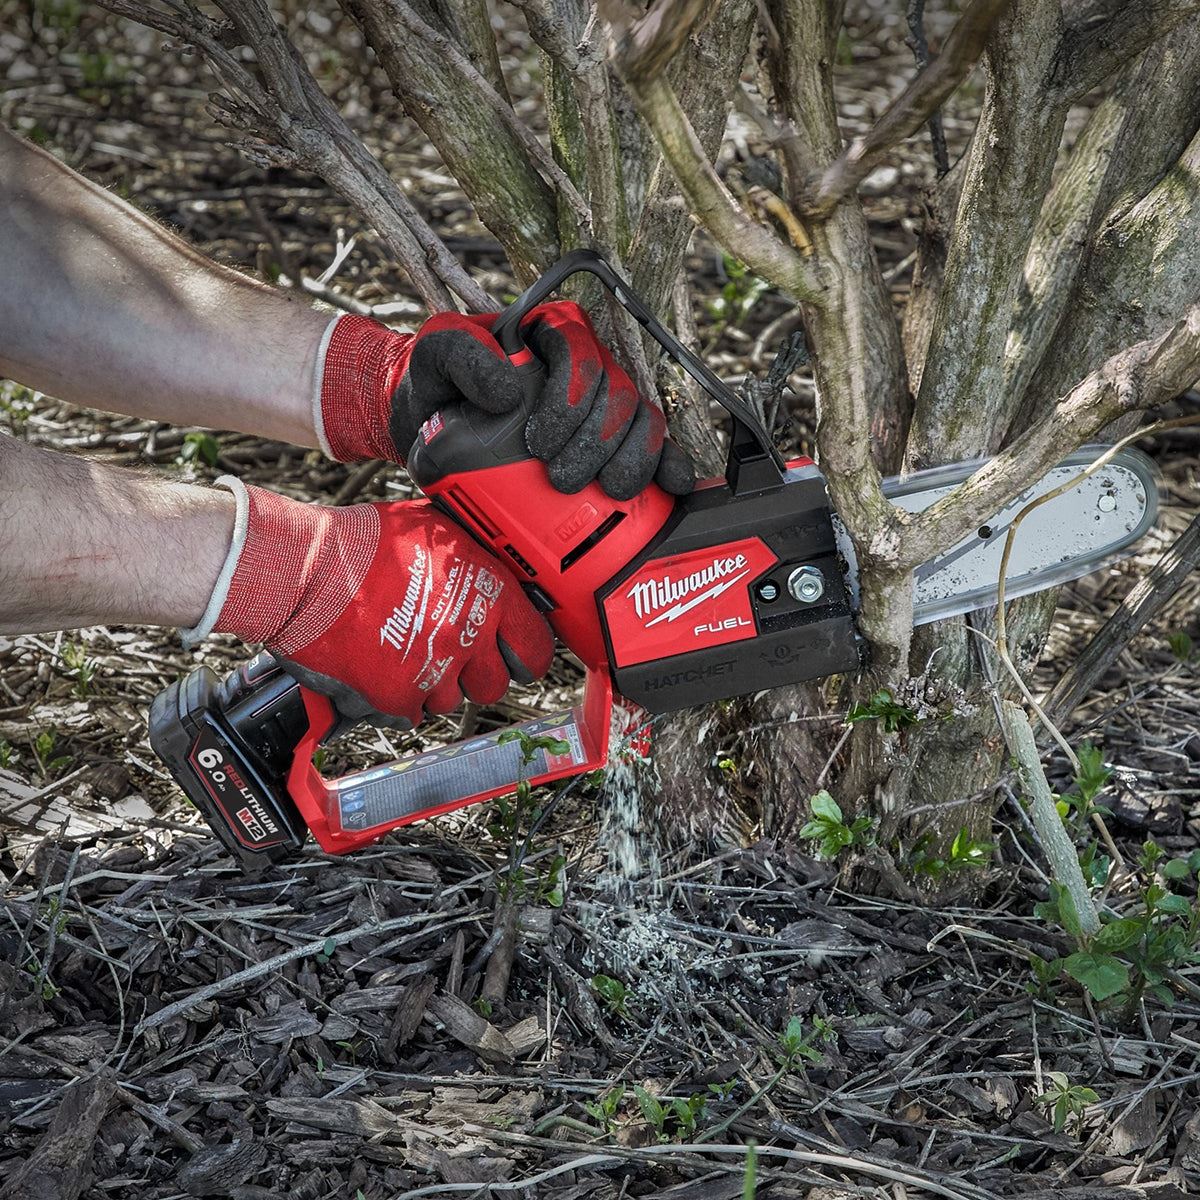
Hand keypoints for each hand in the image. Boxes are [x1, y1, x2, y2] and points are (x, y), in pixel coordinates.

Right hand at [193, 482, 554, 728]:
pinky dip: (396, 698)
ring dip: (432, 684)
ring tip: (403, 650)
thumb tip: (496, 569)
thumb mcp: (437, 529)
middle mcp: (468, 635)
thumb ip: (474, 559)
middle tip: (450, 654)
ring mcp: (434, 670)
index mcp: (488, 592)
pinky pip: (411, 713)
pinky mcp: (397, 697)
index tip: (513, 655)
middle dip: (475, 674)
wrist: (306, 570)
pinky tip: (380, 666)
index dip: (524, 654)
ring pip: (451, 701)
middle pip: (494, 685)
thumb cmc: (365, 544)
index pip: (536, 647)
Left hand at [316, 306, 694, 499]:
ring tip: (605, 492)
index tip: (538, 443)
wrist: (432, 424)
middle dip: (597, 441)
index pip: (581, 354)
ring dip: (632, 458)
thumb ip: (460, 354)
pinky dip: (666, 466)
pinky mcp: (613, 441)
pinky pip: (654, 447)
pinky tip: (668, 487)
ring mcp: (604, 405)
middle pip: (618, 394)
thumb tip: (508, 389)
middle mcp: (586, 366)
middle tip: (562, 480)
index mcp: (550, 334)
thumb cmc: (436, 382)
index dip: (572, 398)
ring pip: (641, 421)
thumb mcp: (433, 355)